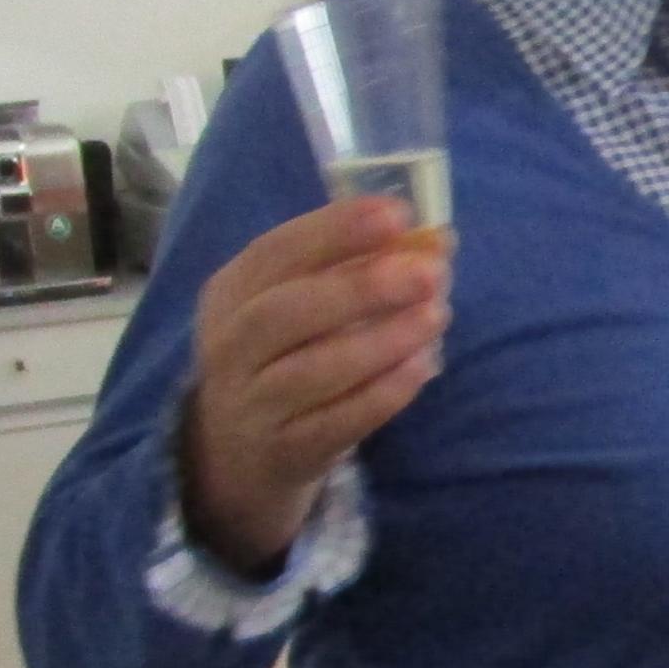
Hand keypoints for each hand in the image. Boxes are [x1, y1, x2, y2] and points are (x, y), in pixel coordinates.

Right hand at [178, 195, 450, 574]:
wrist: (237, 452)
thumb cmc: (284, 355)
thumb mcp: (300, 304)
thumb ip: (357, 269)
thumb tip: (437, 240)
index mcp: (232, 291)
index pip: (274, 252)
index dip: (334, 231)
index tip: (397, 214)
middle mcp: (231, 345)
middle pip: (282, 313)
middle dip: (359, 288)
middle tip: (427, 272)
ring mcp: (252, 403)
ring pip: (310, 371)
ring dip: (380, 341)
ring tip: (435, 316)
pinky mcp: (284, 451)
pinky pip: (334, 423)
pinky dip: (381, 394)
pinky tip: (421, 368)